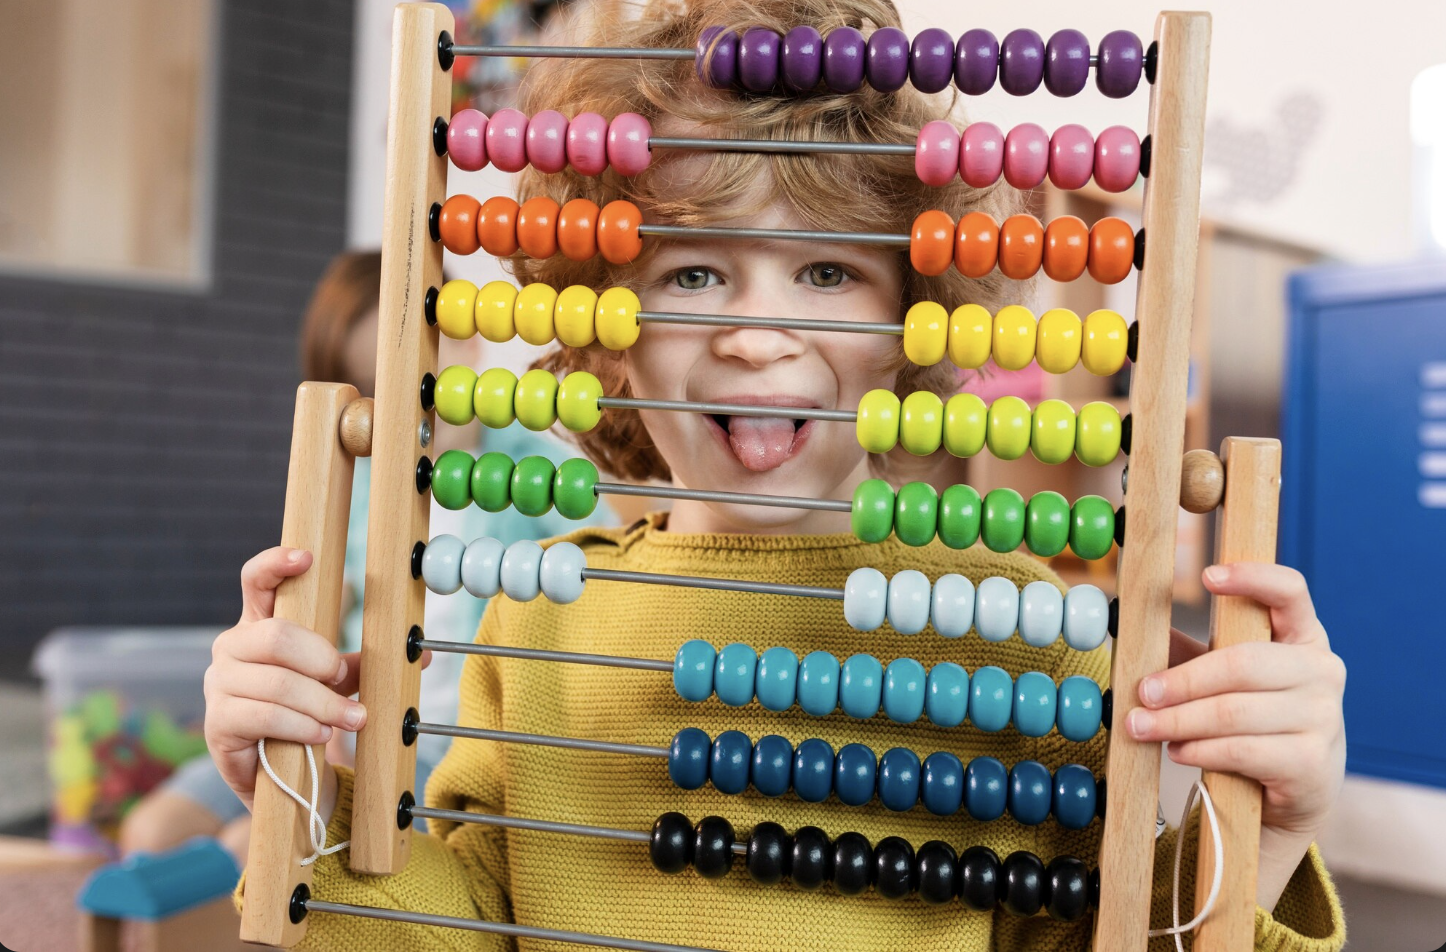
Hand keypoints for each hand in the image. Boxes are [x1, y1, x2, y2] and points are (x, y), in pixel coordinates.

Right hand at [203, 547, 364, 811]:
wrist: (280, 771)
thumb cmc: (304, 711)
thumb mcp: (334, 681)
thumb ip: (362, 663)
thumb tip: (426, 654)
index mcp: (258, 624)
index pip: (256, 582)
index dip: (275, 564)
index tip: (306, 557)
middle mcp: (231, 647)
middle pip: (276, 635)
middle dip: (320, 660)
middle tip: (341, 677)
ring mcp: (219, 683)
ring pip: (277, 682)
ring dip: (322, 703)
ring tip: (350, 718)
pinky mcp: (218, 721)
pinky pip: (265, 716)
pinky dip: (300, 725)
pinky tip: (319, 734)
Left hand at [1126, 563, 1345, 906]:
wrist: (1303, 785)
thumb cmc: (1257, 717)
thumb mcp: (1227, 677)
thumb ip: (1188, 651)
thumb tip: (1128, 623)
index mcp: (1303, 635)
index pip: (1289, 592)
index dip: (1252, 578)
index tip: (1206, 575)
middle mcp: (1322, 670)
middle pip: (1242, 663)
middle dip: (1182, 680)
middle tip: (1141, 693)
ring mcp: (1323, 718)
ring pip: (1234, 713)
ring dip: (1177, 721)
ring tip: (1141, 726)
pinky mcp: (1311, 762)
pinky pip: (1241, 751)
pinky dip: (1200, 751)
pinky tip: (1176, 751)